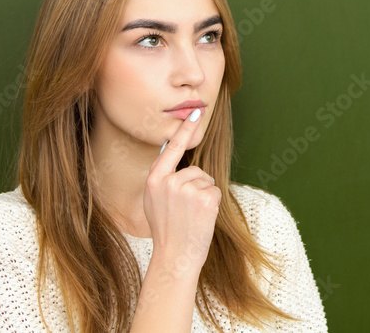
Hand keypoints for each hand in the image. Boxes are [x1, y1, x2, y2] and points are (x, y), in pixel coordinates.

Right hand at [142, 109, 219, 280]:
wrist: (174, 257)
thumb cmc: (167, 231)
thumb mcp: (154, 202)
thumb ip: (164, 181)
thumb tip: (181, 165)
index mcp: (154, 180)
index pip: (172, 149)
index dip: (184, 130)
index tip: (195, 112)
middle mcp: (168, 181)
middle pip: (195, 170)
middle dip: (197, 187)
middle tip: (186, 213)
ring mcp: (186, 189)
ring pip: (206, 182)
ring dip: (205, 197)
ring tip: (192, 217)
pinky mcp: (204, 198)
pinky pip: (215, 191)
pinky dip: (213, 204)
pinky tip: (201, 218)